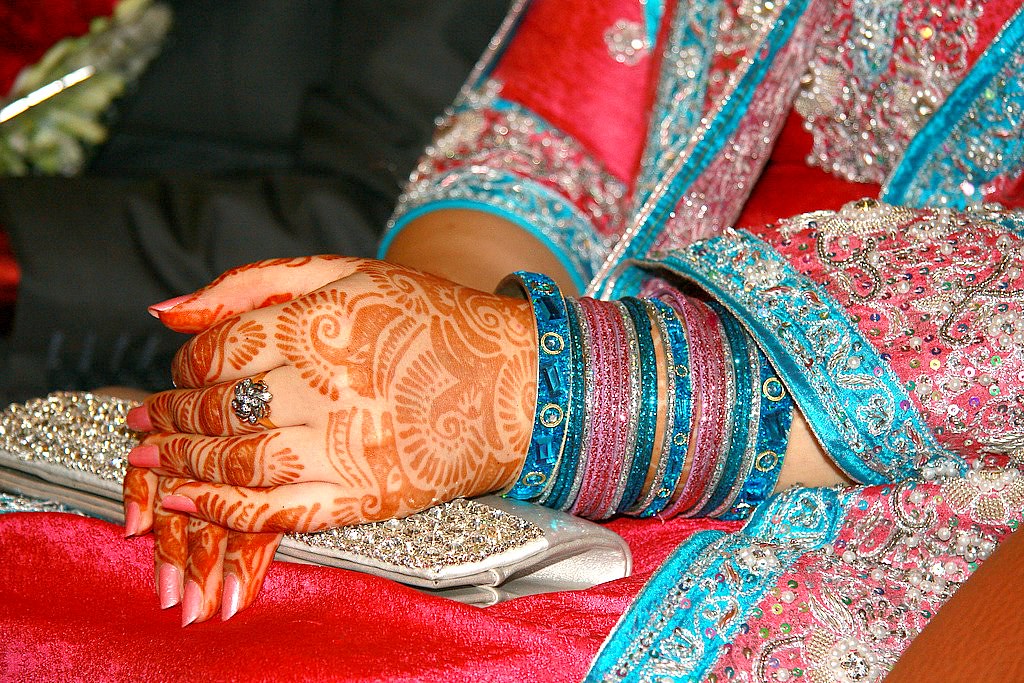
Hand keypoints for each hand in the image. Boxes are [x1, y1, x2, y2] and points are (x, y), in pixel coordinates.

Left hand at [132, 256, 536, 531]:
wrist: (517, 384)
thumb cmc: (431, 320)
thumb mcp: (348, 273)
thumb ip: (253, 283)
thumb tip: (165, 312)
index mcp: (320, 322)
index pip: (217, 351)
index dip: (186, 368)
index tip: (182, 378)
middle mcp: (327, 384)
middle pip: (218, 409)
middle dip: (170, 418)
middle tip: (149, 422)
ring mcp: (347, 445)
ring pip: (236, 462)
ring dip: (183, 463)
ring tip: (156, 460)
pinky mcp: (367, 495)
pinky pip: (278, 510)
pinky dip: (225, 508)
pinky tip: (190, 498)